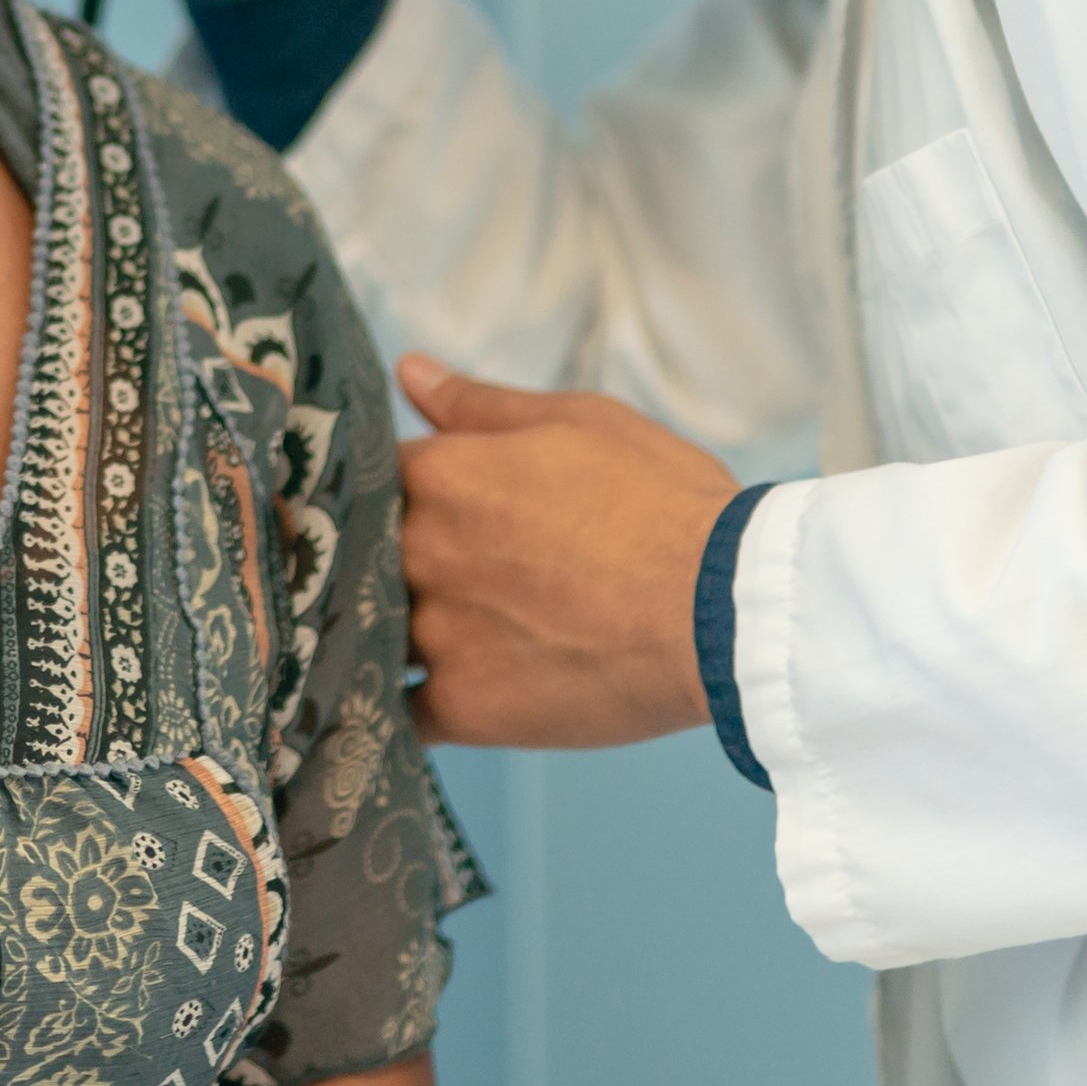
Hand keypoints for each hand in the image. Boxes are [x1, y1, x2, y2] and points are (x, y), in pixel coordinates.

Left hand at [394, 354, 740, 750]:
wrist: (725, 610)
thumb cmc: (663, 501)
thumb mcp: (577, 422)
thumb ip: (478, 404)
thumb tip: (407, 371)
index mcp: (439, 474)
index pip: (367, 475)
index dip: (382, 491)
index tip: (404, 503)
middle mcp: (419, 552)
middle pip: (360, 555)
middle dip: (382, 559)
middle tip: (431, 570)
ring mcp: (435, 635)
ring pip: (371, 632)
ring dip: (385, 630)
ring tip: (430, 634)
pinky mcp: (463, 709)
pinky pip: (399, 714)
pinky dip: (401, 708)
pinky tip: (417, 702)